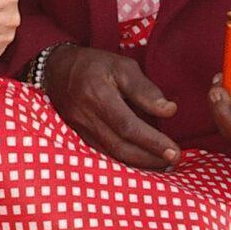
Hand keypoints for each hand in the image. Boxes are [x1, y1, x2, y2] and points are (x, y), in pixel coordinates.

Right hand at [44, 45, 180, 169]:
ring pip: (113, 156)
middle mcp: (86, 117)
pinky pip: (104, 155)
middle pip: (120, 147)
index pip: (128, 126)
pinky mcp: (80, 137)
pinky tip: (142, 161)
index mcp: (98, 96)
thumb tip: (169, 110)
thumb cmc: (94, 65)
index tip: (174, 151)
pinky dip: (126, 162)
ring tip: (164, 164)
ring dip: (140, 164)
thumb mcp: (121, 66)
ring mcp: (80, 130)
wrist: (56, 70)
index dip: (152, 142)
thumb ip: (145, 89)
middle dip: (150, 159)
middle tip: (174, 160)